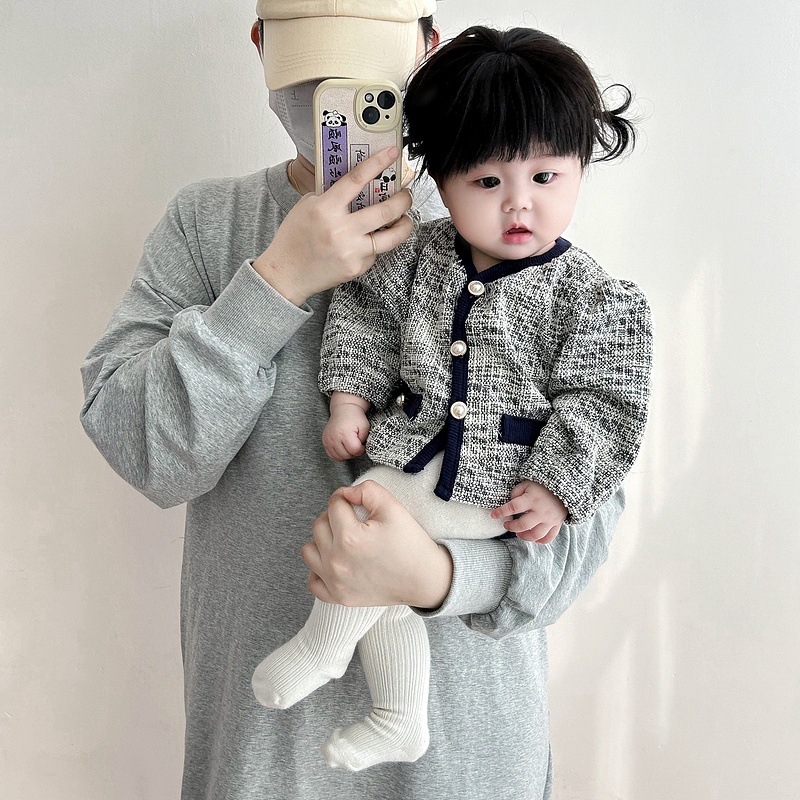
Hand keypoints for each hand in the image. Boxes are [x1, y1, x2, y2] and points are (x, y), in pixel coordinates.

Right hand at [252, 147, 412, 305]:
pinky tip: (370, 241)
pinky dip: (376, 244)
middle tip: (406, 194)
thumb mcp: (306, 207)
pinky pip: (375, 252)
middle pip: (386, 210)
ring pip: (392, 236)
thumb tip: (359, 186)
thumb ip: (331, 195)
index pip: (357, 179)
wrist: (286, 274)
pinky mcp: (357, 268)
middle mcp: (341, 230)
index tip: (392, 153)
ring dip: (405, 224)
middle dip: (403, 199)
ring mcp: (351, 251)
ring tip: (406, 218)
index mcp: (326, 208)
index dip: (378, 163)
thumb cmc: (294, 238)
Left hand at [301, 481, 453, 608]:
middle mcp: (336, 561)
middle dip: (334, 516)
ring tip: (343, 539)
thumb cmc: (410, 544)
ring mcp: (335, 582)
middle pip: (319, 525)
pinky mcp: (338, 597)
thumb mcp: (394, 507)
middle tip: (354, 520)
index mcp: (349, 537)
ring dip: (323, 540)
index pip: (334, 504)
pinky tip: (337, 562)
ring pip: (309, 551)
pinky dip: (320, 570)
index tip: (357, 503)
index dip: (347, 498)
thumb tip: (346, 493)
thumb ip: (367, 490)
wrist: (424, 580)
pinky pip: (313, 582)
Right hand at [322, 403, 369, 460]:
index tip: (362, 444)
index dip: (361, 449)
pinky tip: (343, 447)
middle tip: (357, 444)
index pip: (355, 450)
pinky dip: (339, 454)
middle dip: (354, 452)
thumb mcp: (365, 427)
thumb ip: (364, 440)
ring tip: (350, 445)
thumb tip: (360, 451)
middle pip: (347, 455)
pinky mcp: (325, 442)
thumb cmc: (355, 417)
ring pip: (339, 457)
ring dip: (346, 454)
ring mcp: (328, 440)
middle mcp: (334, 437)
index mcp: (345, 433)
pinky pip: (332, 455)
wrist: (344, 410)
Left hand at [490, 480, 566, 543]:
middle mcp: (541, 511)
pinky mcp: (557, 524)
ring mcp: (550, 519)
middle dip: (511, 527)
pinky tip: (533, 538)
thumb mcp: (527, 483)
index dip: (501, 512)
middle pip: (523, 525)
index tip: (493, 515)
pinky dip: (540, 541)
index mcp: (532, 499)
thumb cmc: (542, 485)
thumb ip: (516, 492)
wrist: (564, 486)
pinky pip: (549, 538)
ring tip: (518, 533)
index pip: (513, 507)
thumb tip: (510, 503)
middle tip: (506, 524)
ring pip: (535, 535)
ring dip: (524, 536)